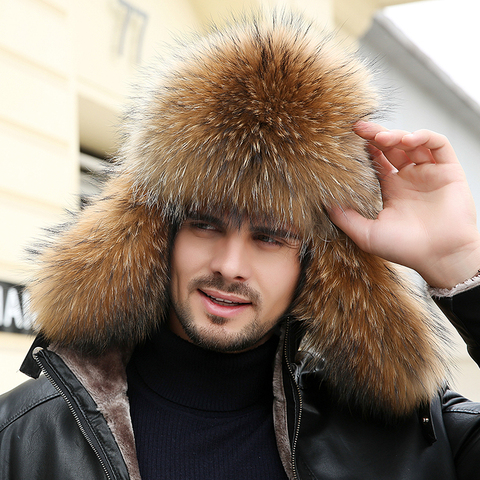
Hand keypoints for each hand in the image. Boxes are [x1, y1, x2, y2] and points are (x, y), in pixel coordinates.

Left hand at [329, 121, 479, 287]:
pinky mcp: (449, 171)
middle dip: (376, 135)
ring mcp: (429, 174)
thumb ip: (344, 218)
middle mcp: (410, 179)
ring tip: (381, 138)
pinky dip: (424, 136)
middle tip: (359, 128)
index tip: (347, 140)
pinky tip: (408, 140)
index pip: (377, 160)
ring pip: (413, 142)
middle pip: (392, 147)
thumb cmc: (406, 250)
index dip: (365, 148)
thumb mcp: (366, 234)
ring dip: (397, 135)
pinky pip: (438, 145)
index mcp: (392, 190)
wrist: (440, 259)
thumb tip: (322, 203)